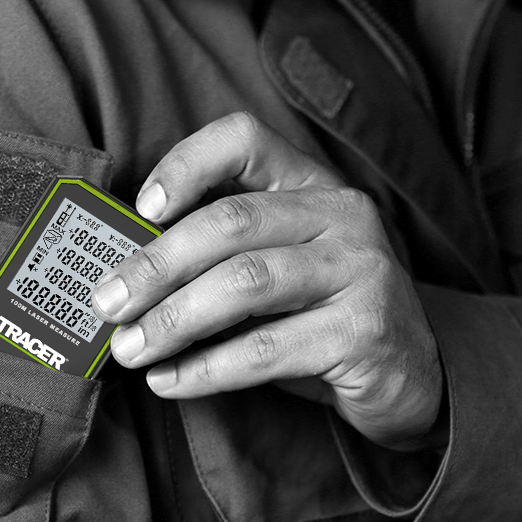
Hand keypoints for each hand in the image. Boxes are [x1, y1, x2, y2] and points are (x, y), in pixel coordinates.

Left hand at [92, 112, 443, 450]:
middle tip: (106, 303)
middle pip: (231, 223)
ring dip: (174, 320)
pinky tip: (171, 380)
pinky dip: (206, 369)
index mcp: (315, 187)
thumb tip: (128, 277)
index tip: (139, 208)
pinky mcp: (365, 330)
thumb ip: (226, 260)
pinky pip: (267, 349)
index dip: (186, 165)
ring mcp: (361, 270)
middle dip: (155, 265)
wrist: (414, 379)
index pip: (246, 141)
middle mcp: (343, 216)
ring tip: (131, 350)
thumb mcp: (283, 274)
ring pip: (246, 284)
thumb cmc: (327, 321)